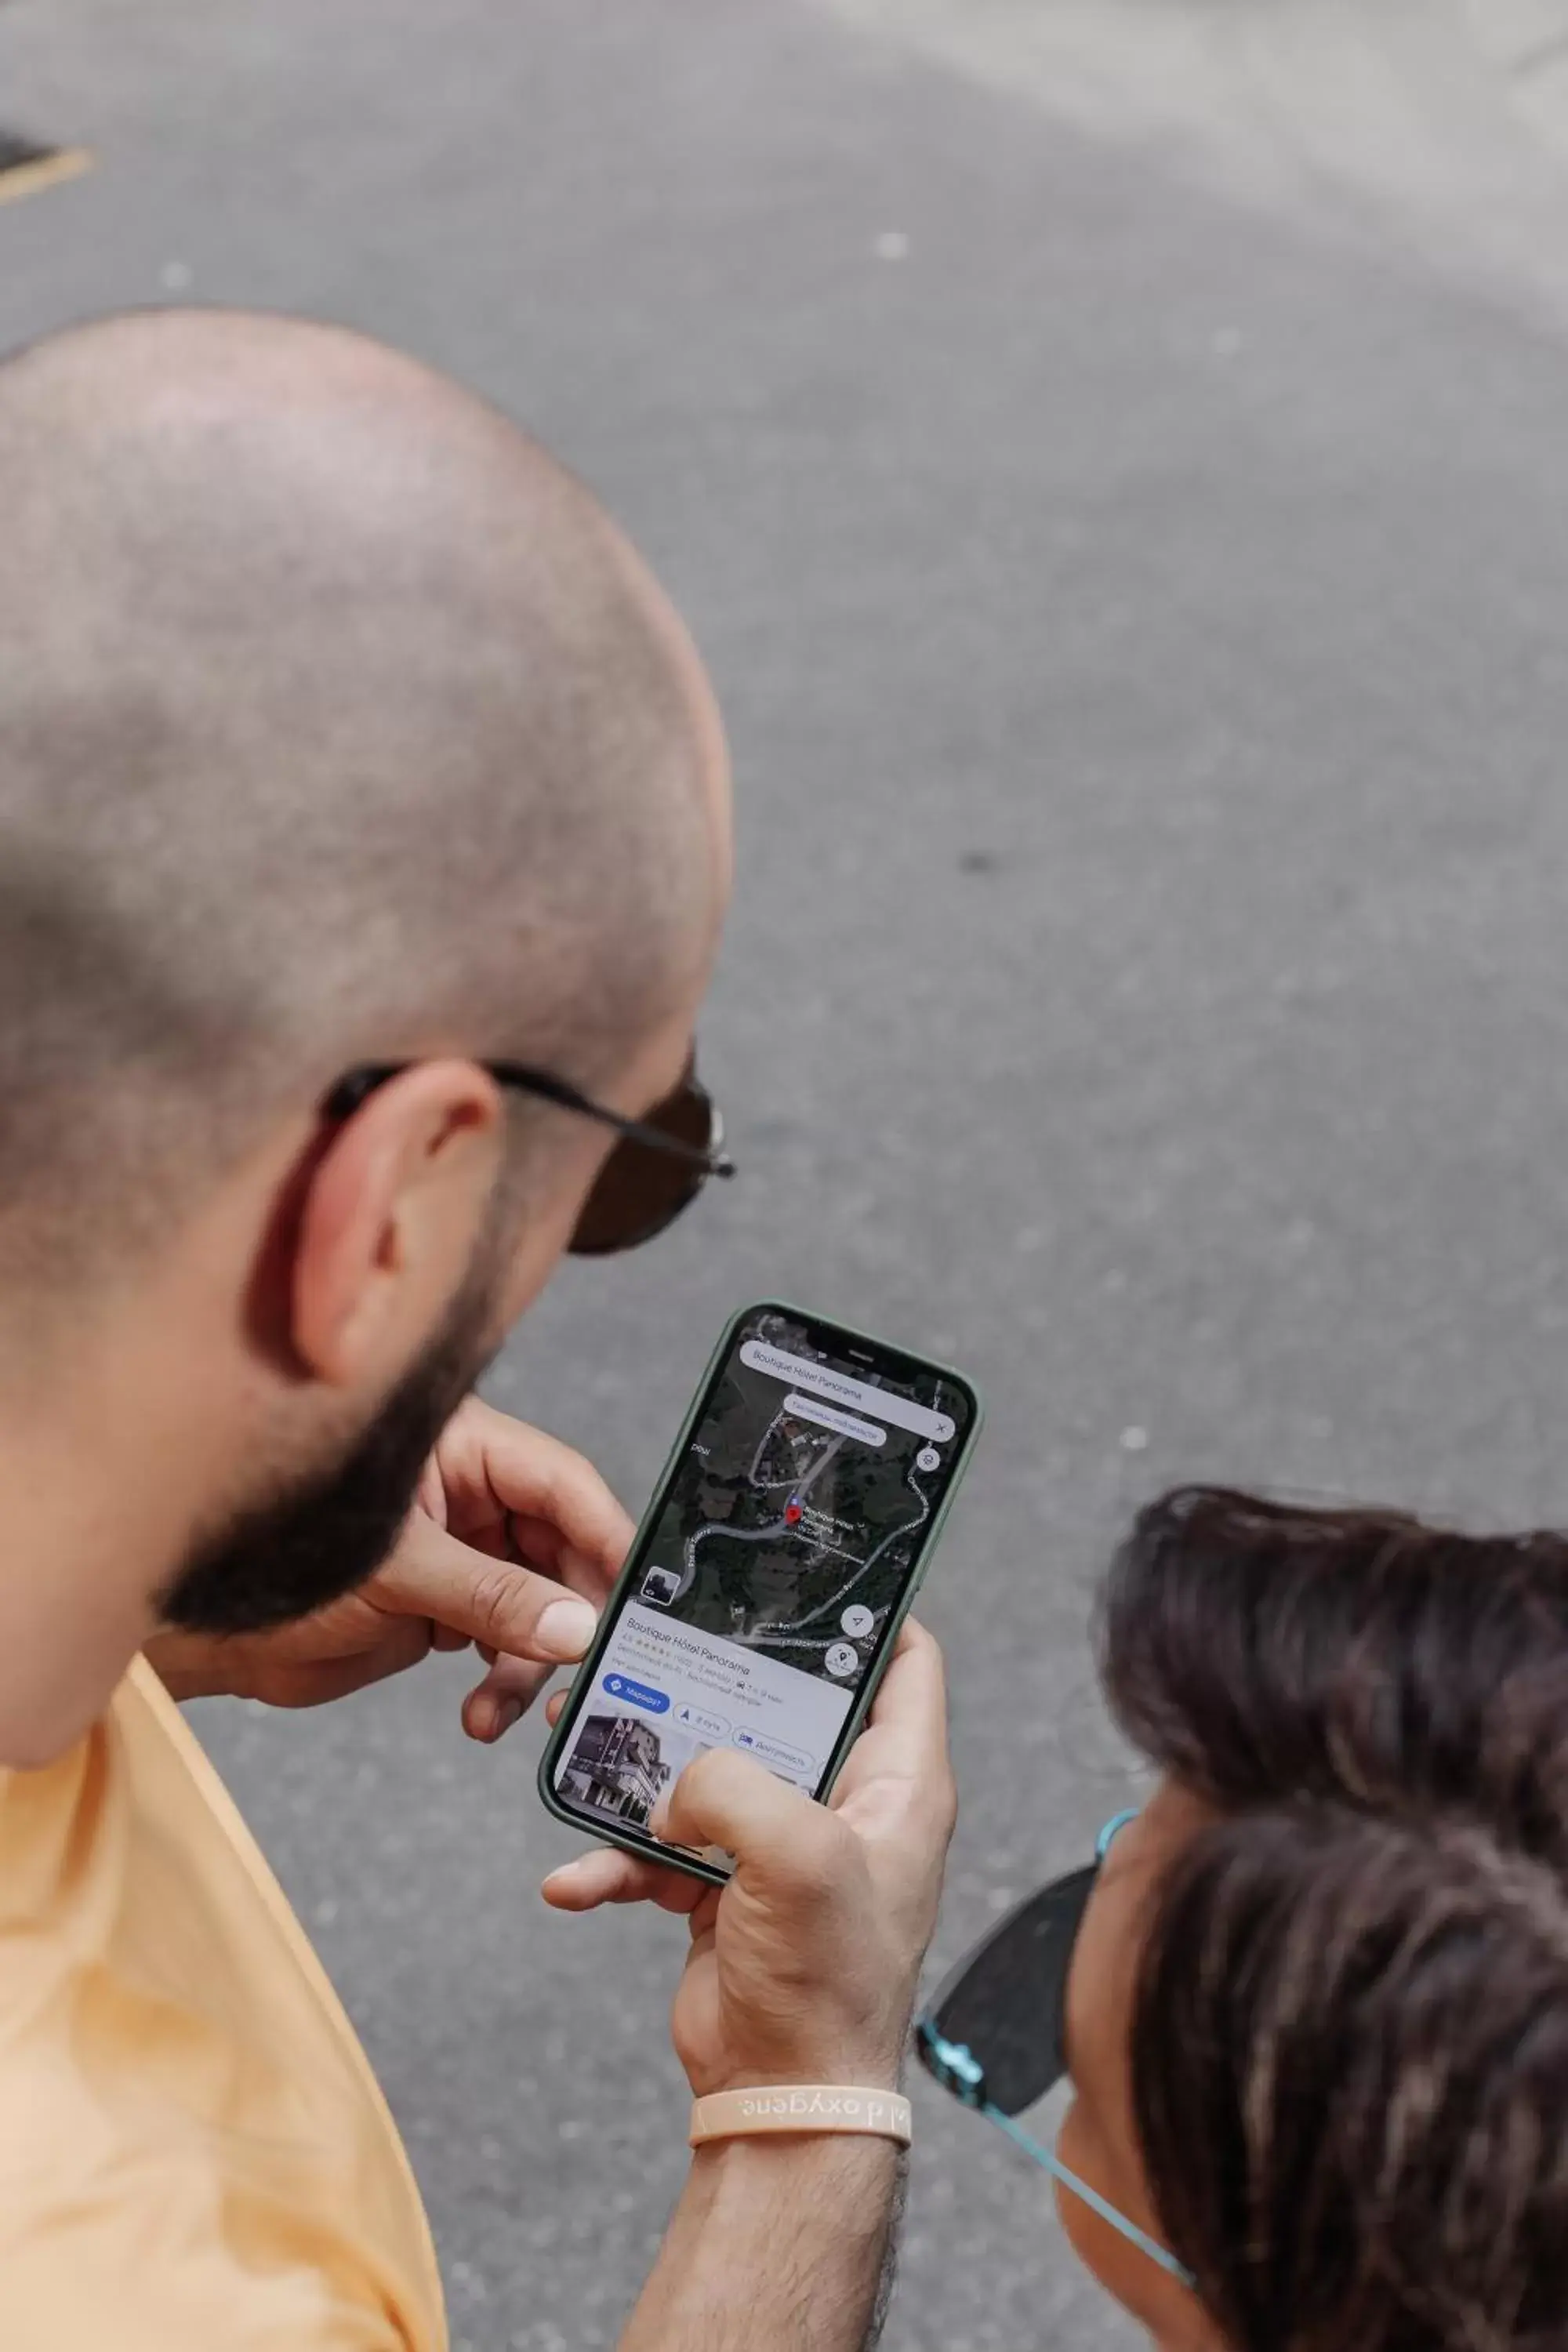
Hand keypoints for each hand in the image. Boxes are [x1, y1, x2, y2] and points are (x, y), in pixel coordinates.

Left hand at [145, 1398, 631, 1736]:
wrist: (211, 1633)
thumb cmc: (277, 1562)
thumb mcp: (397, 1574)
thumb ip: (491, 1596)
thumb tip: (576, 1626)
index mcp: (463, 1447)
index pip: (562, 1483)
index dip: (605, 1537)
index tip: (634, 1597)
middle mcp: (471, 1492)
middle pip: (564, 1547)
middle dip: (573, 1614)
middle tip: (583, 1669)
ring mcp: (463, 1549)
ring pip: (541, 1603)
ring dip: (533, 1662)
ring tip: (508, 1707)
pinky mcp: (448, 1602)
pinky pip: (507, 1639)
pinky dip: (504, 1681)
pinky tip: (481, 1713)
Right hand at [542, 1620, 955, 2094]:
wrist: (779, 2101)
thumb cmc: (826, 1985)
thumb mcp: (798, 1856)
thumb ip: (736, 1783)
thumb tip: (682, 1782)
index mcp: (896, 1783)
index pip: (904, 1663)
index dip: (867, 1610)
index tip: (808, 1570)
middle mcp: (844, 1805)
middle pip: (779, 1708)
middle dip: (712, 1683)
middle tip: (657, 1644)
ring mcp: (780, 1847)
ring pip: (705, 1772)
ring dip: (642, 1772)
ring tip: (583, 1748)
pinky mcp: (725, 1889)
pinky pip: (660, 1851)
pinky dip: (616, 1862)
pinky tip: (574, 1879)